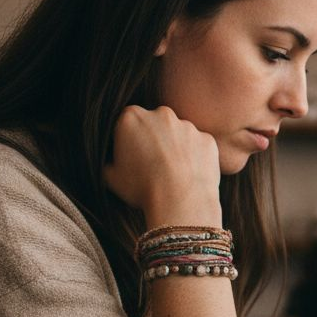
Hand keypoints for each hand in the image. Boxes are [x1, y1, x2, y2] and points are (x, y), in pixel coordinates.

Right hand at [104, 105, 222, 226]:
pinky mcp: (208, 140)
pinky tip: (189, 175)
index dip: (127, 142)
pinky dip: (195, 157)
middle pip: (154, 124)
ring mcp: (188, 126)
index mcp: (131, 117)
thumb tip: (111, 161)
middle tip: (152, 166)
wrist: (181, 202)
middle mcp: (162, 114)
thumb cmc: (142, 189)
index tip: (130, 159)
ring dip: (175, 148)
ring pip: (178, 134)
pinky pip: (198, 147)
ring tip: (172, 174)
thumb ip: (109, 160)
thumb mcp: (110, 176)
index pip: (126, 124)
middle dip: (153, 140)